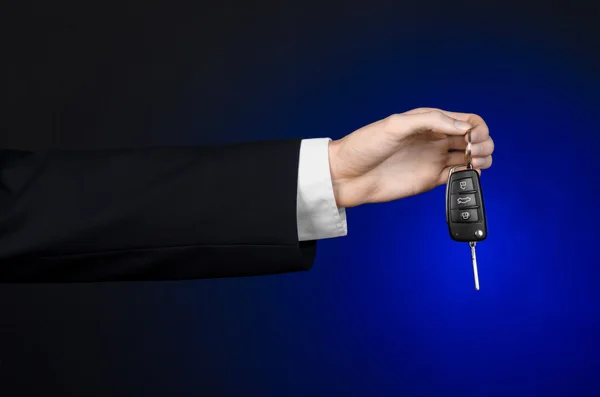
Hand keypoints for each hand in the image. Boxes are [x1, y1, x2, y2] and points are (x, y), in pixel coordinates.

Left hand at [328, 108, 493, 207]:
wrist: (346, 176)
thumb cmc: (363, 146)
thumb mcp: (395, 125)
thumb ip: (431, 121)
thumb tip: (464, 127)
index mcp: (428, 121)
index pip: (466, 120)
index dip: (477, 127)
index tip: (472, 137)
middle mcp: (434, 140)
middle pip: (473, 138)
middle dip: (483, 143)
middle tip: (473, 151)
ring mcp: (433, 160)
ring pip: (470, 158)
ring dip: (482, 159)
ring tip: (475, 163)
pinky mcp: (430, 181)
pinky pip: (458, 177)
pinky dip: (470, 176)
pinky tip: (468, 175)